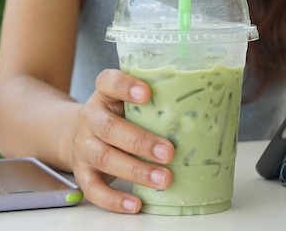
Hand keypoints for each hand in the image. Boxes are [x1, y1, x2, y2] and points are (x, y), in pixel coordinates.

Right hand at [71, 69, 174, 212]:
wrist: (78, 132)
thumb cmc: (119, 115)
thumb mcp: (130, 101)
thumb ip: (157, 101)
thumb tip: (207, 111)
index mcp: (105, 95)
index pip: (108, 82)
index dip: (125, 86)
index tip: (147, 92)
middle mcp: (91, 118)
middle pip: (109, 128)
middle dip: (140, 141)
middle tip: (169, 152)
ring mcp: (84, 146)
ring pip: (105, 158)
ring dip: (136, 171)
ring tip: (164, 179)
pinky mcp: (82, 172)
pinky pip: (94, 189)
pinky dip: (114, 199)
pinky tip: (136, 203)